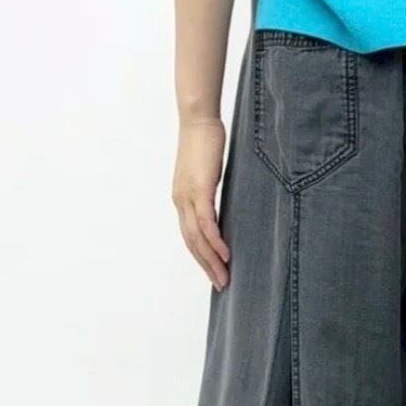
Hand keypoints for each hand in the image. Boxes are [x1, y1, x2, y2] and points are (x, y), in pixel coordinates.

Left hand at [172, 119, 229, 289]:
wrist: (198, 120)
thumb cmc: (206, 141)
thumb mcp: (209, 172)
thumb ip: (213, 191)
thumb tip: (225, 206)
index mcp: (182, 199)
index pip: (190, 236)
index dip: (202, 257)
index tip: (215, 272)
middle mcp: (180, 201)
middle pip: (191, 243)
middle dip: (206, 266)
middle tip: (221, 285)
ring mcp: (187, 197)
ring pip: (197, 238)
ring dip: (211, 261)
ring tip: (224, 277)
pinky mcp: (199, 190)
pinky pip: (207, 223)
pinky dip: (215, 241)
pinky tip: (225, 255)